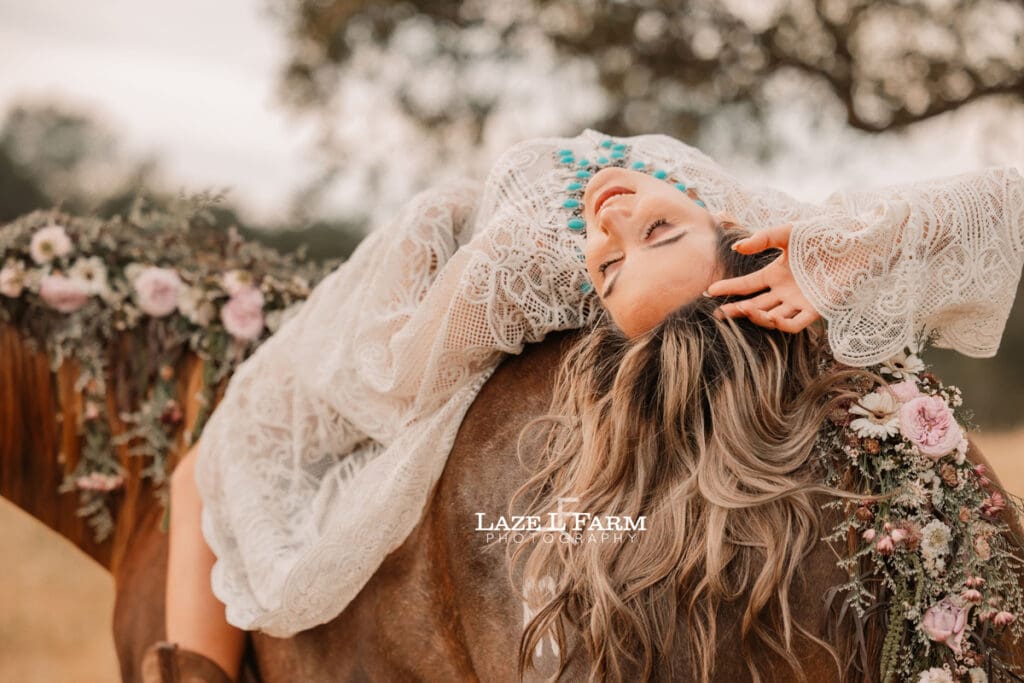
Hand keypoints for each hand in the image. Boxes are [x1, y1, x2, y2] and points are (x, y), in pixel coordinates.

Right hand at [705, 223, 820, 332]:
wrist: (857, 243)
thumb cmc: (824, 235)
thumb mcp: (790, 233)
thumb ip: (763, 238)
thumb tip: (737, 247)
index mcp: (776, 273)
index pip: (747, 285)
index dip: (728, 288)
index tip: (710, 290)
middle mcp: (784, 291)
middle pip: (754, 304)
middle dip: (736, 309)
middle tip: (720, 312)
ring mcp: (798, 302)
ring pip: (770, 317)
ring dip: (757, 316)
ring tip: (745, 310)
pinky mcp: (815, 310)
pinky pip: (794, 324)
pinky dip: (780, 324)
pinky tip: (770, 317)